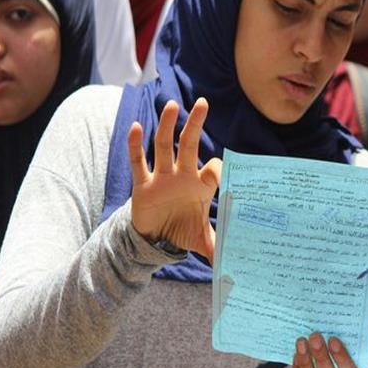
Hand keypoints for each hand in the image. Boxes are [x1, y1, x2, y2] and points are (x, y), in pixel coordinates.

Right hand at [129, 98, 221, 261]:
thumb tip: (232, 264)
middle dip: (195, 124)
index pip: (213, 169)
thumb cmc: (182, 231)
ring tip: (172, 105)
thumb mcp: (201, 240)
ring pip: (164, 147)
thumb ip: (216, 247)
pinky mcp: (142, 185)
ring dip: (167, 126)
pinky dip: (135, 145)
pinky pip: (139, 162)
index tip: (217, 174)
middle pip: (189, 145)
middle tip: (203, 103)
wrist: (155, 239)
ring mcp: (162, 177)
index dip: (217, 169)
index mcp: (201, 186)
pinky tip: (135, 127)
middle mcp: (182, 176)